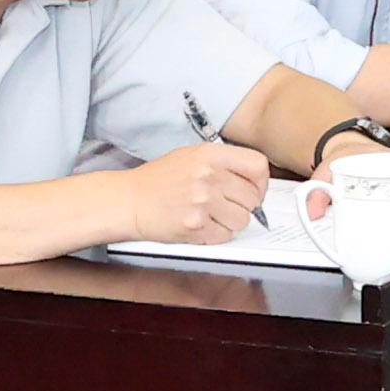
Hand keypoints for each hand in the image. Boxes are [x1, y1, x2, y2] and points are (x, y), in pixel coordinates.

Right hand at [113, 138, 271, 246]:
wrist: (129, 200)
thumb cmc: (158, 180)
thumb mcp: (191, 156)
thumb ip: (223, 163)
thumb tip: (254, 179)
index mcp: (210, 155)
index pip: (258, 166)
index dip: (261, 182)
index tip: (254, 189)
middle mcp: (208, 176)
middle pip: (253, 198)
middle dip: (244, 205)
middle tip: (225, 205)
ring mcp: (202, 202)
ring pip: (242, 220)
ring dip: (230, 221)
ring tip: (211, 214)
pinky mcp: (195, 225)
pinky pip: (224, 235)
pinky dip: (216, 234)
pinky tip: (200, 224)